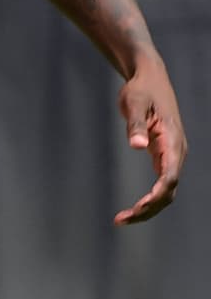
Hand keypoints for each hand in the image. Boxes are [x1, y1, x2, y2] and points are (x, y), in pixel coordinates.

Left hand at [113, 54, 186, 224]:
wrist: (150, 78)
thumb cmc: (141, 89)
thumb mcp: (134, 102)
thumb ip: (136, 124)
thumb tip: (137, 146)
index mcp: (172, 141)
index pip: (170, 176)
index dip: (157, 194)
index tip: (140, 207)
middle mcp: (176, 152)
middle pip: (168, 190)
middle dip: (149, 208)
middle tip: (122, 219)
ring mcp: (171, 156)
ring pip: (166, 191)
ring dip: (149, 207)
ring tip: (123, 219)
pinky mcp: (163, 156)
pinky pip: (161, 184)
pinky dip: (149, 198)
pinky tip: (134, 208)